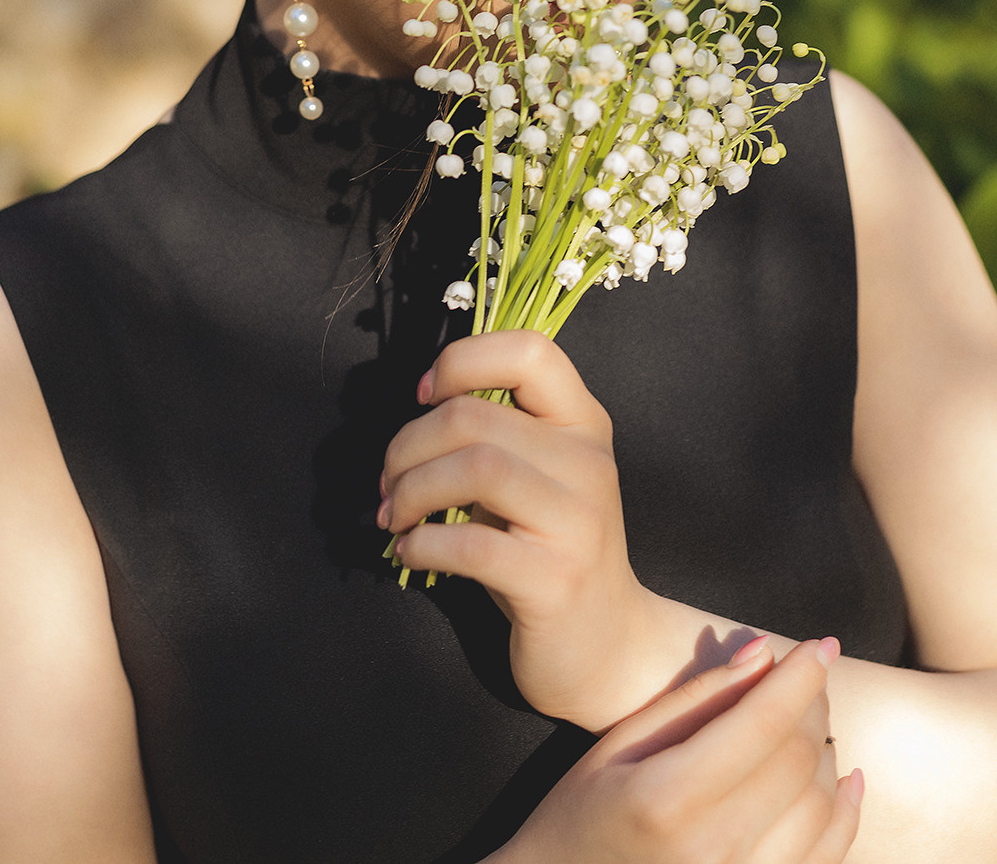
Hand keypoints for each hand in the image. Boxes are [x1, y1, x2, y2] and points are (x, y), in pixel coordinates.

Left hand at [380, 327, 652, 727]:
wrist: (607, 646)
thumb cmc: (549, 551)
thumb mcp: (536, 477)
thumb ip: (497, 434)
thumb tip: (420, 407)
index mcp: (583, 423)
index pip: (530, 351)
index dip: (463, 360)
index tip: (426, 396)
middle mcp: (588, 462)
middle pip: (475, 416)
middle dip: (408, 444)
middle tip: (388, 480)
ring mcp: (577, 521)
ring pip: (475, 468)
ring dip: (411, 490)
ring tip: (394, 515)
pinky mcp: (554, 580)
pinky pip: (470, 544)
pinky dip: (422, 543)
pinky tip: (410, 551)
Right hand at [494, 637, 862, 863]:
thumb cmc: (581, 813)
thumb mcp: (620, 743)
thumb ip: (695, 698)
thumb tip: (760, 653)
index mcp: (669, 797)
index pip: (764, 724)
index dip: (800, 677)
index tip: (820, 644)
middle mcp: (714, 849)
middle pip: (799, 760)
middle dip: (813, 704)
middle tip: (807, 673)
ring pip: (821, 807)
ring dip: (827, 752)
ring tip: (810, 718)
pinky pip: (826, 858)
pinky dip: (845, 813)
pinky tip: (847, 775)